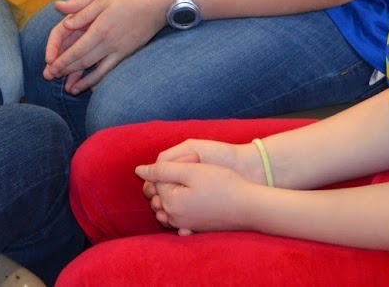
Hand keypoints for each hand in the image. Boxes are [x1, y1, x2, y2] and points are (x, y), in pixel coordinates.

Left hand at [42, 0, 170, 93]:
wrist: (159, 3)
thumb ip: (83, 11)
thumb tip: (65, 23)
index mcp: (100, 29)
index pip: (76, 51)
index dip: (62, 61)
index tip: (50, 68)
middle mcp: (109, 43)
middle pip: (83, 62)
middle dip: (66, 71)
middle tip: (52, 78)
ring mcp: (120, 50)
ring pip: (97, 70)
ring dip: (82, 80)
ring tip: (70, 90)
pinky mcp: (128, 53)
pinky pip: (111, 70)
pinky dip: (100, 79)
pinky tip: (93, 86)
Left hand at [136, 155, 258, 235]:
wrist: (249, 206)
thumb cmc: (222, 184)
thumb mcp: (191, 171)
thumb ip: (162, 169)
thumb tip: (139, 171)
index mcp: (169, 203)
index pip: (158, 178)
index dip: (177, 164)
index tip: (196, 160)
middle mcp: (173, 218)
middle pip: (162, 191)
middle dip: (175, 178)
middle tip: (200, 171)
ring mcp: (184, 225)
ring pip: (170, 203)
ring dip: (179, 191)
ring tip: (200, 182)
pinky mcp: (195, 228)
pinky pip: (180, 215)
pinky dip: (183, 206)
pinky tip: (197, 199)